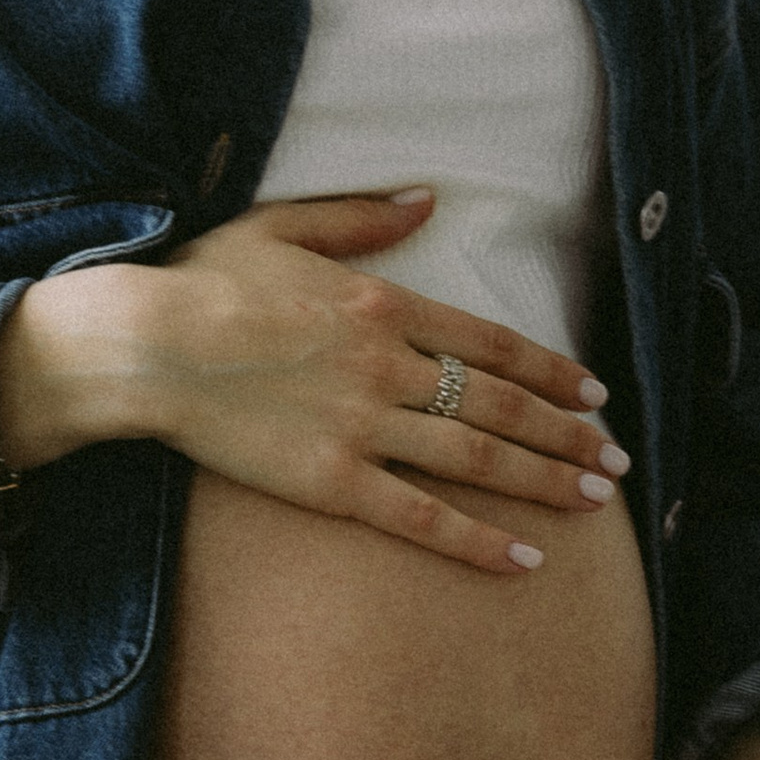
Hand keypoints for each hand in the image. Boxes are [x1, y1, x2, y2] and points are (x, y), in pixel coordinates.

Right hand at [0, 187, 627, 577]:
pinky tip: (525, 561)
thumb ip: (361, 217)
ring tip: (595, 499)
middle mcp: (388, 366)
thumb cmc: (200, 282)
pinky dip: (478, 540)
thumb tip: (427, 198)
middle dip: (568, 432)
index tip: (594, 391)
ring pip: (477, 457)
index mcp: (382, 303)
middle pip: (500, 404)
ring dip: (545, 479)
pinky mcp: (331, 482)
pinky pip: (422, 517)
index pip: (491, 342)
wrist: (143, 344)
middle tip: (616, 456)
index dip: (550, 370)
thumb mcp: (281, 227)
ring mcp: (363, 426)